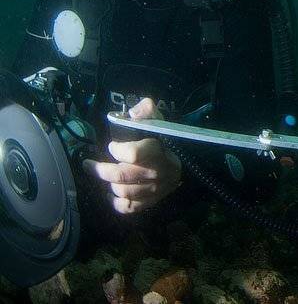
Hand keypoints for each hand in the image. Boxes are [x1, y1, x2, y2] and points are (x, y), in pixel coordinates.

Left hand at [82, 98, 182, 213]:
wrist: (188, 162)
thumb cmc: (168, 140)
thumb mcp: (160, 121)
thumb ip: (147, 110)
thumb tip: (132, 112)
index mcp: (160, 151)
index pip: (134, 154)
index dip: (118, 149)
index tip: (113, 145)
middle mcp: (159, 172)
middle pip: (122, 176)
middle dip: (100, 170)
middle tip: (88, 164)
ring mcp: (156, 189)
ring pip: (123, 191)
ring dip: (108, 184)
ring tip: (102, 175)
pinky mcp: (152, 201)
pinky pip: (129, 207)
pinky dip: (116, 202)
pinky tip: (111, 193)